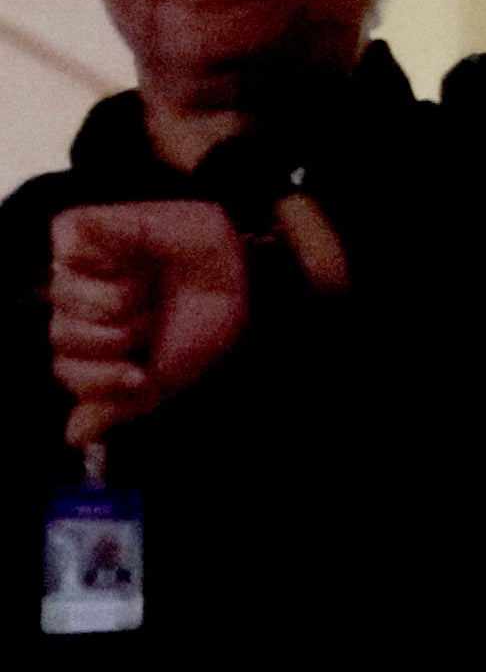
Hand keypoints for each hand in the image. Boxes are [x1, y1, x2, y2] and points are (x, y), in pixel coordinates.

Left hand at [51, 201, 256, 447]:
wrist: (236, 264)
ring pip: (65, 304)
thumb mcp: (170, 374)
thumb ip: (121, 405)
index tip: (139, 374)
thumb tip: (75, 436)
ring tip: (147, 287)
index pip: (68, 371)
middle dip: (114, 339)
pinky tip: (131, 260)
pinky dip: (106, 267)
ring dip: (117, 303)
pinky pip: (66, 260)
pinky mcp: (76, 235)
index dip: (100, 378)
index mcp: (101, 341)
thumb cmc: (209, 315)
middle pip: (63, 341)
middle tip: (150, 322)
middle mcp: (81, 307)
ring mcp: (75, 270)